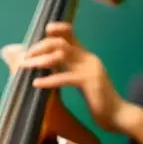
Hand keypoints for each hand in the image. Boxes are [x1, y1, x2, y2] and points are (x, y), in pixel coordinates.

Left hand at [0, 22, 133, 133]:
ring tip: (26, 66)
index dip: (55, 29)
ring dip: (40, 60)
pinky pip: (65, 77)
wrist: (117, 114)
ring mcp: (90, 68)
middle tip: (25, 57)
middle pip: (61, 42)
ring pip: (61, 55)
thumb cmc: (97, 99)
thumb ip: (67, 69)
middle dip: (40, 47)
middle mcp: (88, 57)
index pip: (70, 34)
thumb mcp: (80, 80)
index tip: (40, 33)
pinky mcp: (90, 82)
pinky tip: (36, 84)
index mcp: (86, 56)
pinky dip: (48, 80)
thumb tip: (44, 63)